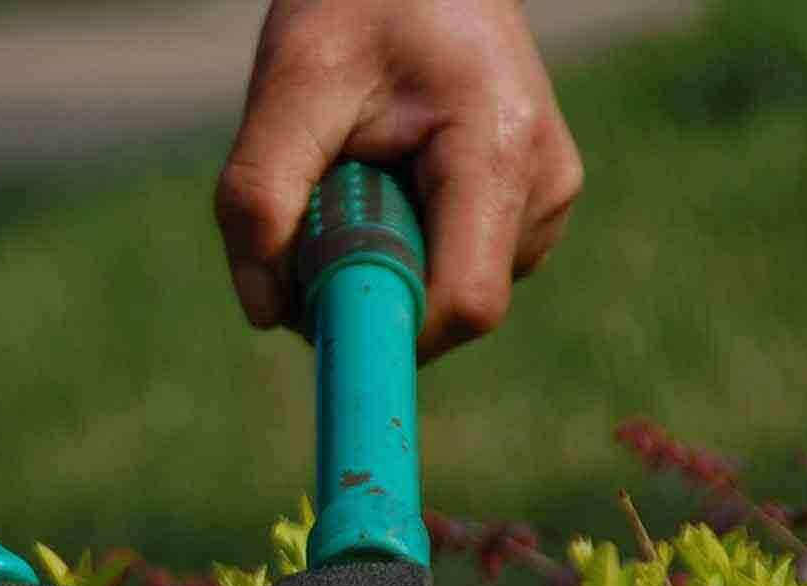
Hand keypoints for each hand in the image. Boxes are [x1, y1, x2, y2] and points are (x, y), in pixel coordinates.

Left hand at [216, 0, 581, 359]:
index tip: (316, 315)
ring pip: (448, 298)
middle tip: (325, 207)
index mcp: (498, 151)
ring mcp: (546, 201)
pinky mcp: (531, 209)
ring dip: (382, 266)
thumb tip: (264, 312)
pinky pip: (455, 272)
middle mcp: (543, 186)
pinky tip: (391, 182)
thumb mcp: (293, 81)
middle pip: (448, 310)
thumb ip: (260, 194)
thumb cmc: (358, 4)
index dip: (385, 331)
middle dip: (369, 289)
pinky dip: (404, 249)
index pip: (461, 305)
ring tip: (363, 173)